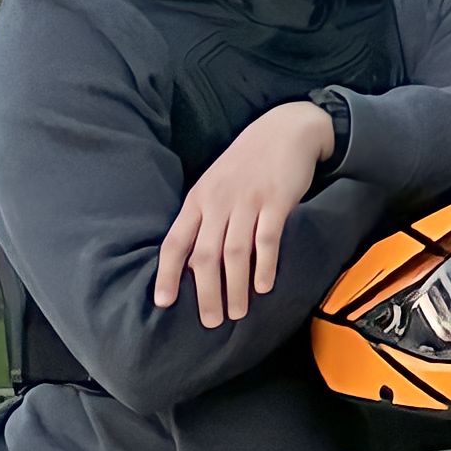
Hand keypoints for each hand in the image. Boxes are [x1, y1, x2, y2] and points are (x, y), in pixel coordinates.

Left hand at [153, 101, 333, 326]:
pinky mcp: (275, 201)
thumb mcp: (216, 183)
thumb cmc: (249, 161)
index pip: (176, 241)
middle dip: (205, 293)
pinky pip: (267, 239)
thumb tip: (194, 258)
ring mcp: (247, 201)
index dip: (168, 274)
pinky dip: (264, 266)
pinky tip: (263, 286)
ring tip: (237, 313)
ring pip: (234, 253)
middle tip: (211, 322)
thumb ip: (205, 215)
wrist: (286, 129)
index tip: (163, 302)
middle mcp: (218, 201)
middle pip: (204, 255)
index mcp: (199, 199)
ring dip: (235, 288)